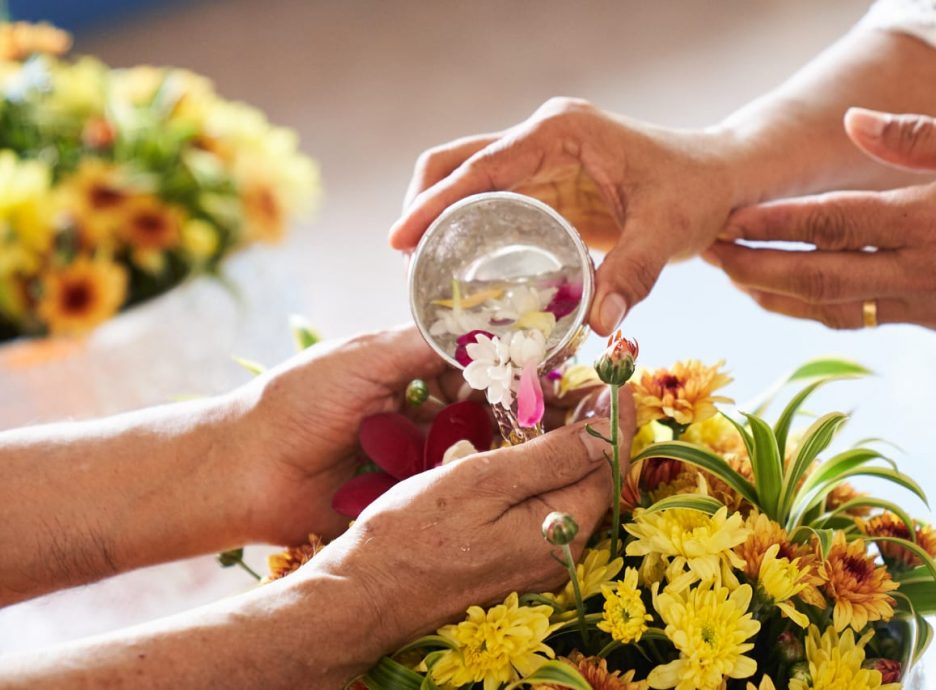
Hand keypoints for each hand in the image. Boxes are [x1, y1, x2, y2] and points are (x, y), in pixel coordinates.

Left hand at [231, 326, 602, 546]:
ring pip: (471, 446)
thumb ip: (424, 341)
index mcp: (405, 368)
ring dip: (503, 443)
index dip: (508, 365)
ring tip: (546, 443)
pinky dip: (475, 478)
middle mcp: (416, 408)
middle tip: (561, 412)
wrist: (243, 470)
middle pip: (480, 406)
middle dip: (516, 407)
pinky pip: (448, 484)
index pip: (471, 362)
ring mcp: (413, 453)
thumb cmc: (298, 401)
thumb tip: (485, 324)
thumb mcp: (366, 356)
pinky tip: (507, 475)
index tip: (547, 368)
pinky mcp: (405, 493)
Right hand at [307, 385, 634, 654]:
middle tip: (576, 379)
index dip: (615, 418)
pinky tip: (518, 443)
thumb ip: (551, 458)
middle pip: (593, 477)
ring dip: (564, 445)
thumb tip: (609, 431)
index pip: (609, 465)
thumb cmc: (413, 535)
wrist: (364, 593)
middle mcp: (560, 551)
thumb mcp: (483, 482)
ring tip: (547, 400)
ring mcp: (536, 558)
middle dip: (591, 427)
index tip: (615, 377)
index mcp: (561, 531)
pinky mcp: (512, 557)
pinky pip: (542, 505)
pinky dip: (539, 469)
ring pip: (566, 489)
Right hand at [389, 97, 739, 334]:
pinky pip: (492, 202)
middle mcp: (542, 137)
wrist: (722, 177)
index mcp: (560, 131)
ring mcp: (541, 158)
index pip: (480, 166)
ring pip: (467, 180)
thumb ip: (634, 273)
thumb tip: (600, 326)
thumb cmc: (697, 190)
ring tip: (423, 273)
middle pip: (456, 163)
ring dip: (440, 219)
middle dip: (423, 207)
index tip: (399, 239)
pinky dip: (468, 230)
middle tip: (407, 264)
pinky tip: (461, 270)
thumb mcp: (668, 230)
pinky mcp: (547, 184)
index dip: (434, 203)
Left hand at [705, 108, 935, 336]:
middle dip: (756, 268)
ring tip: (737, 277)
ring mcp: (932, 305)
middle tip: (708, 255)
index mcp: (935, 219)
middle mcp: (925, 271)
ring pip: (836, 309)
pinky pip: (868, 319)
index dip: (776, 224)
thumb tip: (852, 124)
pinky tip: (794, 297)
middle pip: (819, 277)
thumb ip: (920, 137)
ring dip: (779, 296)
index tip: (729, 219)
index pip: (835, 224)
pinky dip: (823, 310)